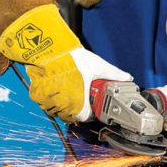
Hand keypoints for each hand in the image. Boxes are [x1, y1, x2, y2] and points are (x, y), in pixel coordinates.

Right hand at [0, 4, 131, 121]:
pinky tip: (60, 89)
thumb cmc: (71, 57)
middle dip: (79, 109)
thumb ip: (113, 73)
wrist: (49, 48)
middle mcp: (63, 104)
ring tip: (72, 92)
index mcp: (78, 101)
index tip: (94, 107)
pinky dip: (54, 99)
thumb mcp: (97, 65)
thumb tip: (127, 77)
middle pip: (73, 115)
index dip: (91, 114)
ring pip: (60, 110)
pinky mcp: (40, 94)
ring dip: (66, 105)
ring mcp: (49, 100)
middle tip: (84, 98)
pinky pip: (48, 103)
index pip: (86, 118)